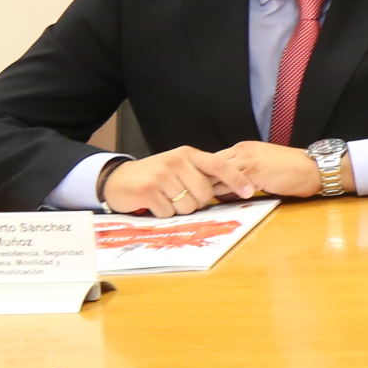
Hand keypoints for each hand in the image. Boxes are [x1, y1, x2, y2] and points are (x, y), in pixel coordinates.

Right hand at [101, 147, 227, 217]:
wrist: (118, 179)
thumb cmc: (156, 176)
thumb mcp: (180, 167)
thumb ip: (202, 173)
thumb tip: (233, 187)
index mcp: (188, 154)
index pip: (219, 165)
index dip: (236, 179)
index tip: (249, 191)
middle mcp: (176, 161)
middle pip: (204, 193)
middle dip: (198, 202)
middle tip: (182, 197)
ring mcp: (161, 175)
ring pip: (188, 206)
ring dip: (180, 209)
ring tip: (166, 198)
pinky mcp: (147, 190)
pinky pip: (169, 212)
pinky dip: (164, 213)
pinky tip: (155, 203)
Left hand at [203, 141, 326, 198]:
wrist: (314, 168)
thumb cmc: (292, 169)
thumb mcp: (263, 164)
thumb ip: (244, 171)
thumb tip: (225, 188)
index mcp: (243, 148)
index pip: (213, 160)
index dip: (204, 175)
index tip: (199, 187)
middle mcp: (242, 151)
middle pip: (209, 166)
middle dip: (201, 182)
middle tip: (195, 197)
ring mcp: (247, 161)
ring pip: (216, 176)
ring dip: (209, 190)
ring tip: (203, 203)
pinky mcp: (254, 174)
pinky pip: (229, 186)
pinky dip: (223, 196)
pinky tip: (220, 204)